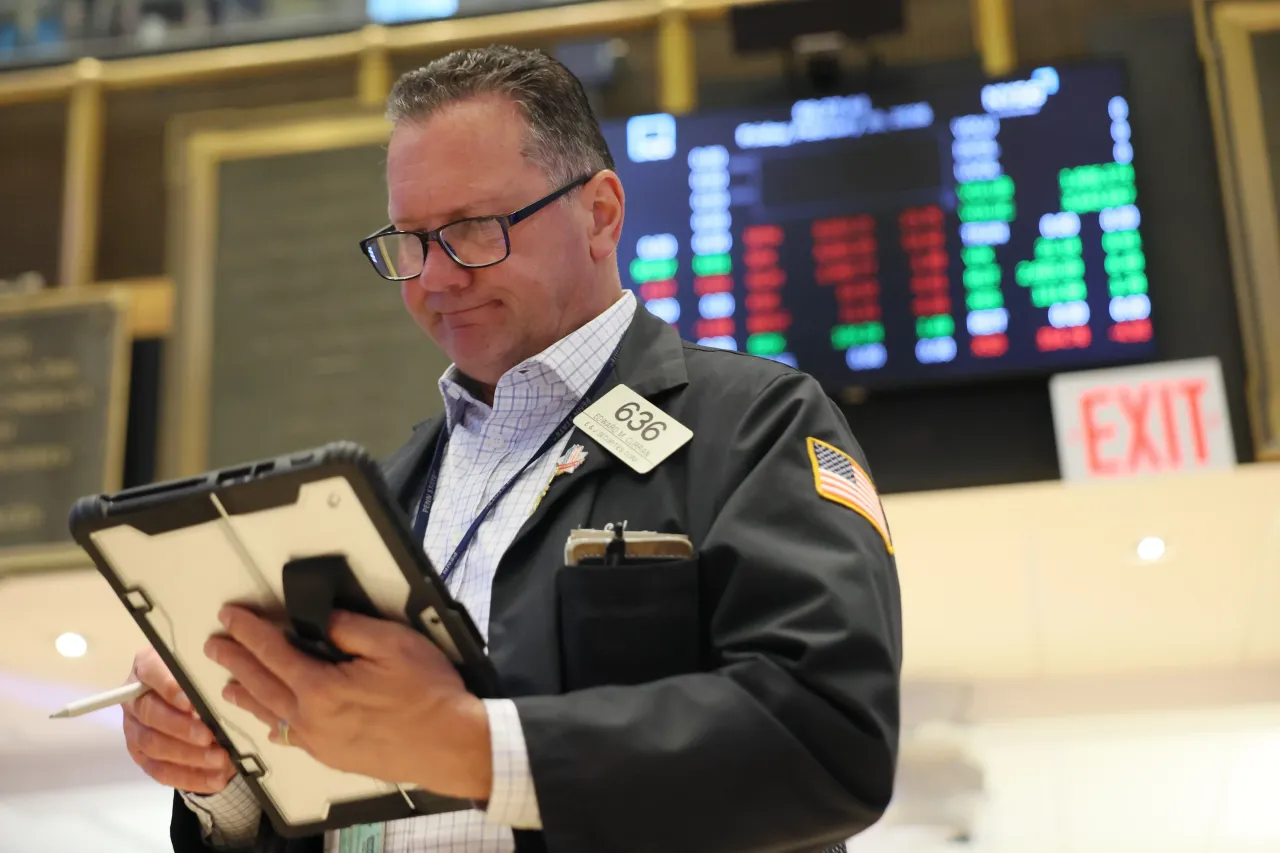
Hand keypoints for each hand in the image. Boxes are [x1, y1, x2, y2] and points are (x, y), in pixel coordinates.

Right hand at [122, 646, 235, 793]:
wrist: (185, 698)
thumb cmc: (196, 675)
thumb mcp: (200, 666)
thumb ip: (203, 674)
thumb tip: (220, 692)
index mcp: (146, 667)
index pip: (150, 672)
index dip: (169, 688)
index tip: (192, 702)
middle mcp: (135, 699)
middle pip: (151, 715)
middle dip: (182, 728)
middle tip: (209, 736)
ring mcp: (135, 729)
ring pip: (154, 746)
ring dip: (188, 756)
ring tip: (219, 759)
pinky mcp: (142, 755)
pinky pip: (161, 771)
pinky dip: (189, 777)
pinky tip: (215, 779)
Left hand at [205, 606, 491, 799]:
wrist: (451, 745)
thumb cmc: (428, 696)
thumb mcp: (393, 644)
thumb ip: (350, 629)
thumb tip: (323, 620)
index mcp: (320, 688)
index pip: (271, 652)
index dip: (248, 631)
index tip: (231, 617)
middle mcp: (311, 719)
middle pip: (261, 684)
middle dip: (235, 661)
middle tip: (216, 646)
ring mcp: (320, 742)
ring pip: (270, 715)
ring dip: (245, 696)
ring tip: (228, 686)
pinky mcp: (333, 756)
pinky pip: (289, 739)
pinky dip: (271, 725)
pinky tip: (271, 723)